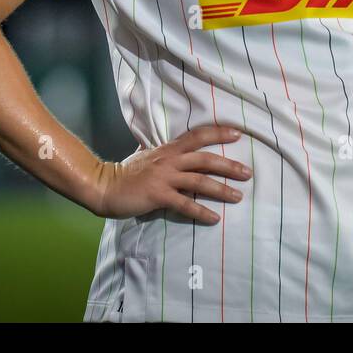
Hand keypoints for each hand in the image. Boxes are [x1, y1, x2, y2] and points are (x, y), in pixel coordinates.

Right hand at [92, 125, 251, 222]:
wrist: (104, 186)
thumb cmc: (126, 172)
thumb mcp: (148, 155)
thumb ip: (164, 152)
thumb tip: (175, 148)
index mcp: (169, 149)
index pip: (198, 136)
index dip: (218, 133)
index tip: (238, 134)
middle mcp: (170, 161)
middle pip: (206, 160)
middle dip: (230, 166)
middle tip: (248, 173)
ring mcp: (164, 178)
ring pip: (200, 182)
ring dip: (221, 190)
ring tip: (238, 196)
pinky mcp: (159, 196)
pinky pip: (185, 205)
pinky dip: (202, 212)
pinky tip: (215, 218)